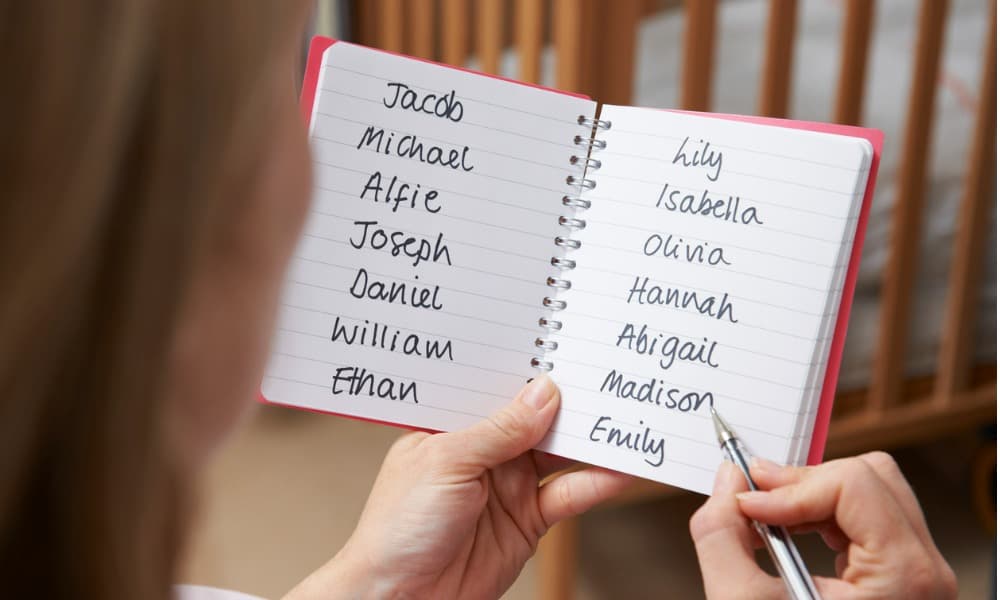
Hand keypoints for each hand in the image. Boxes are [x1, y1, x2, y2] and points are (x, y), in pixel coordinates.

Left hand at [285, 376, 632, 599]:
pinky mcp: (529, 520)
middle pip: (536, 418)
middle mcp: (484, 451)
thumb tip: (543, 394)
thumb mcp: (446, 462)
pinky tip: (619, 469)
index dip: (530, 369)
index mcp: (454, 426)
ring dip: (589, 439)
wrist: (401, 598)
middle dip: (570, 400)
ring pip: (559, 453)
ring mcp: (509, 485)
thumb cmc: (397, 527)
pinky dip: (597, 483)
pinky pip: (569, 494)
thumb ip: (499, 429)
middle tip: (607, 378)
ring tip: (623, 418)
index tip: (566, 345)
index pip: (499, 388)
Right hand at [689, 452, 957, 598]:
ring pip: (869, 490)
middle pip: (869, 476)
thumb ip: (721, 535)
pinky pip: (865, 517)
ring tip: (766, 517)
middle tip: (751, 499)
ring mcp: (916, 574)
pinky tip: (787, 533)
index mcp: (904, 578)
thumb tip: (727, 481)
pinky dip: (819, 514)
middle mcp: (923, 571)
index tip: (746, 505)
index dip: (791, 487)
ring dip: (808, 495)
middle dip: (801, 483)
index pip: (853, 486)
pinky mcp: (900, 576)